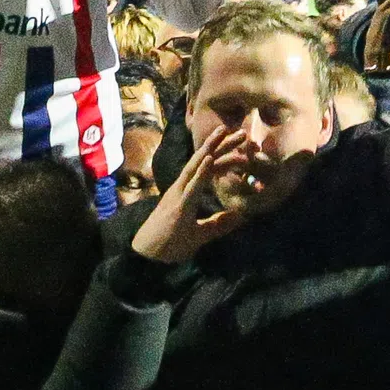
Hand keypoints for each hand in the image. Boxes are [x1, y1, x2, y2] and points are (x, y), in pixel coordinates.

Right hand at [131, 126, 246, 265]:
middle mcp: (182, 188)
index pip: (208, 169)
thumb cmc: (169, 244)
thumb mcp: (200, 234)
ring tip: (224, 133)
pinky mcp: (177, 205)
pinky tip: (210, 159)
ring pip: (196, 166)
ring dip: (212, 149)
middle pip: (204, 162)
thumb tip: (240, 217)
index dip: (223, 155)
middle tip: (243, 132)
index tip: (241, 144)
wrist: (147, 257)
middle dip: (222, 145)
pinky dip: (200, 171)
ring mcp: (178, 194)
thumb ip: (217, 224)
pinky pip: (191, 185)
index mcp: (187, 192)